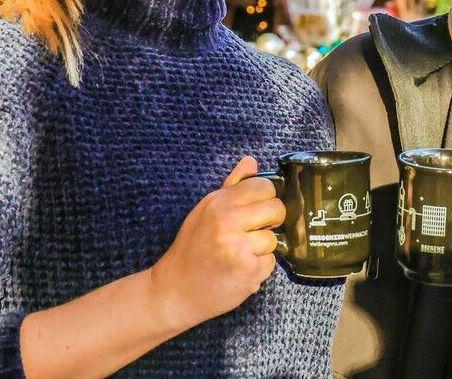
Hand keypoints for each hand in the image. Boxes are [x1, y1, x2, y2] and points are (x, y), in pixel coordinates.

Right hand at [149, 156, 284, 328]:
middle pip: (276, 209)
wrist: (175, 291)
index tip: (256, 211)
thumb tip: (251, 161)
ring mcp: (238, 246)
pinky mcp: (248, 270)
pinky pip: (270, 262)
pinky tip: (239, 270)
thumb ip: (232, 186)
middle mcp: (227, 220)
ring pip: (273, 239)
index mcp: (218, 202)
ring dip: (262, 249)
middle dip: (270, 222)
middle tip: (252, 233)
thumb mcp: (205, 211)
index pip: (263, 186)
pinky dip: (259, 268)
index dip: (265, 199)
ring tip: (240, 254)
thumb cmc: (192, 249)